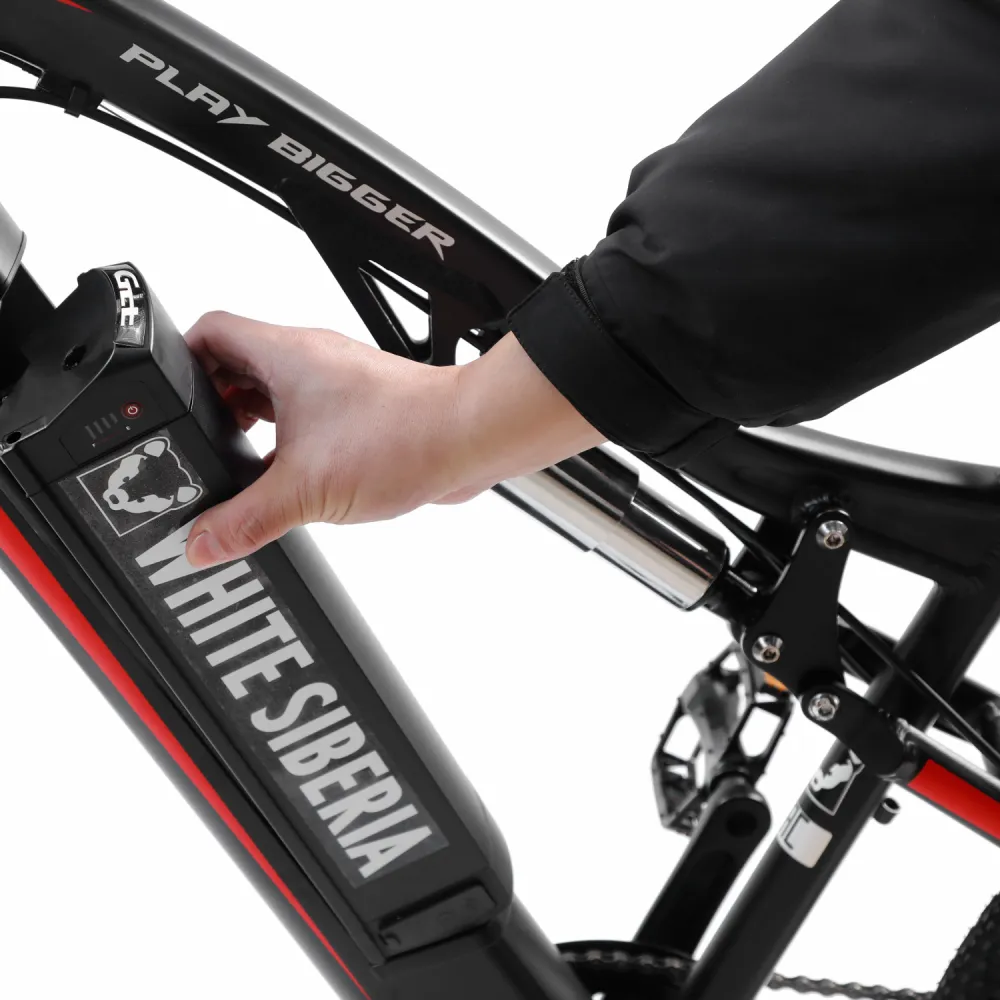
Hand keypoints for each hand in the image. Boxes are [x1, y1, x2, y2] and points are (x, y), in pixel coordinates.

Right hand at [183, 312, 604, 567]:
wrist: (469, 438)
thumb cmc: (404, 437)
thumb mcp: (306, 489)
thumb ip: (247, 519)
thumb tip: (204, 541)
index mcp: (285, 355)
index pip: (210, 330)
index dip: (177, 358)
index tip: (165, 396)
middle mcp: (311, 359)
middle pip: (239, 363)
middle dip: (213, 402)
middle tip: (200, 440)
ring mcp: (339, 381)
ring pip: (278, 389)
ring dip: (254, 421)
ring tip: (240, 461)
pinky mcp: (362, 405)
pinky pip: (311, 412)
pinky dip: (291, 437)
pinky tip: (291, 472)